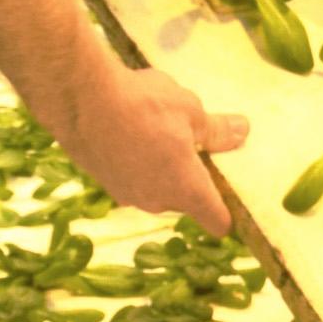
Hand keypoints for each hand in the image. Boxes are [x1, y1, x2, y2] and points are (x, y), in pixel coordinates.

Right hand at [44, 62, 245, 227]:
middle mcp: (158, 202)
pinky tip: (130, 129)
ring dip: (162, 167)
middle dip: (192, 176)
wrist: (80, 100)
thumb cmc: (144, 106)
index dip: (229, 213)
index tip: (234, 197)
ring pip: (157, 187)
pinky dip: (136, 161)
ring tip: (158, 129)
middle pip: (186, 199)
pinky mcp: (103, 181)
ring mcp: (127, 195)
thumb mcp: (190, 110)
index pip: (217, 221)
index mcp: (187, 190)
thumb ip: (217, 130)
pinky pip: (132, 177)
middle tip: (194, 142)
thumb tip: (242, 132)